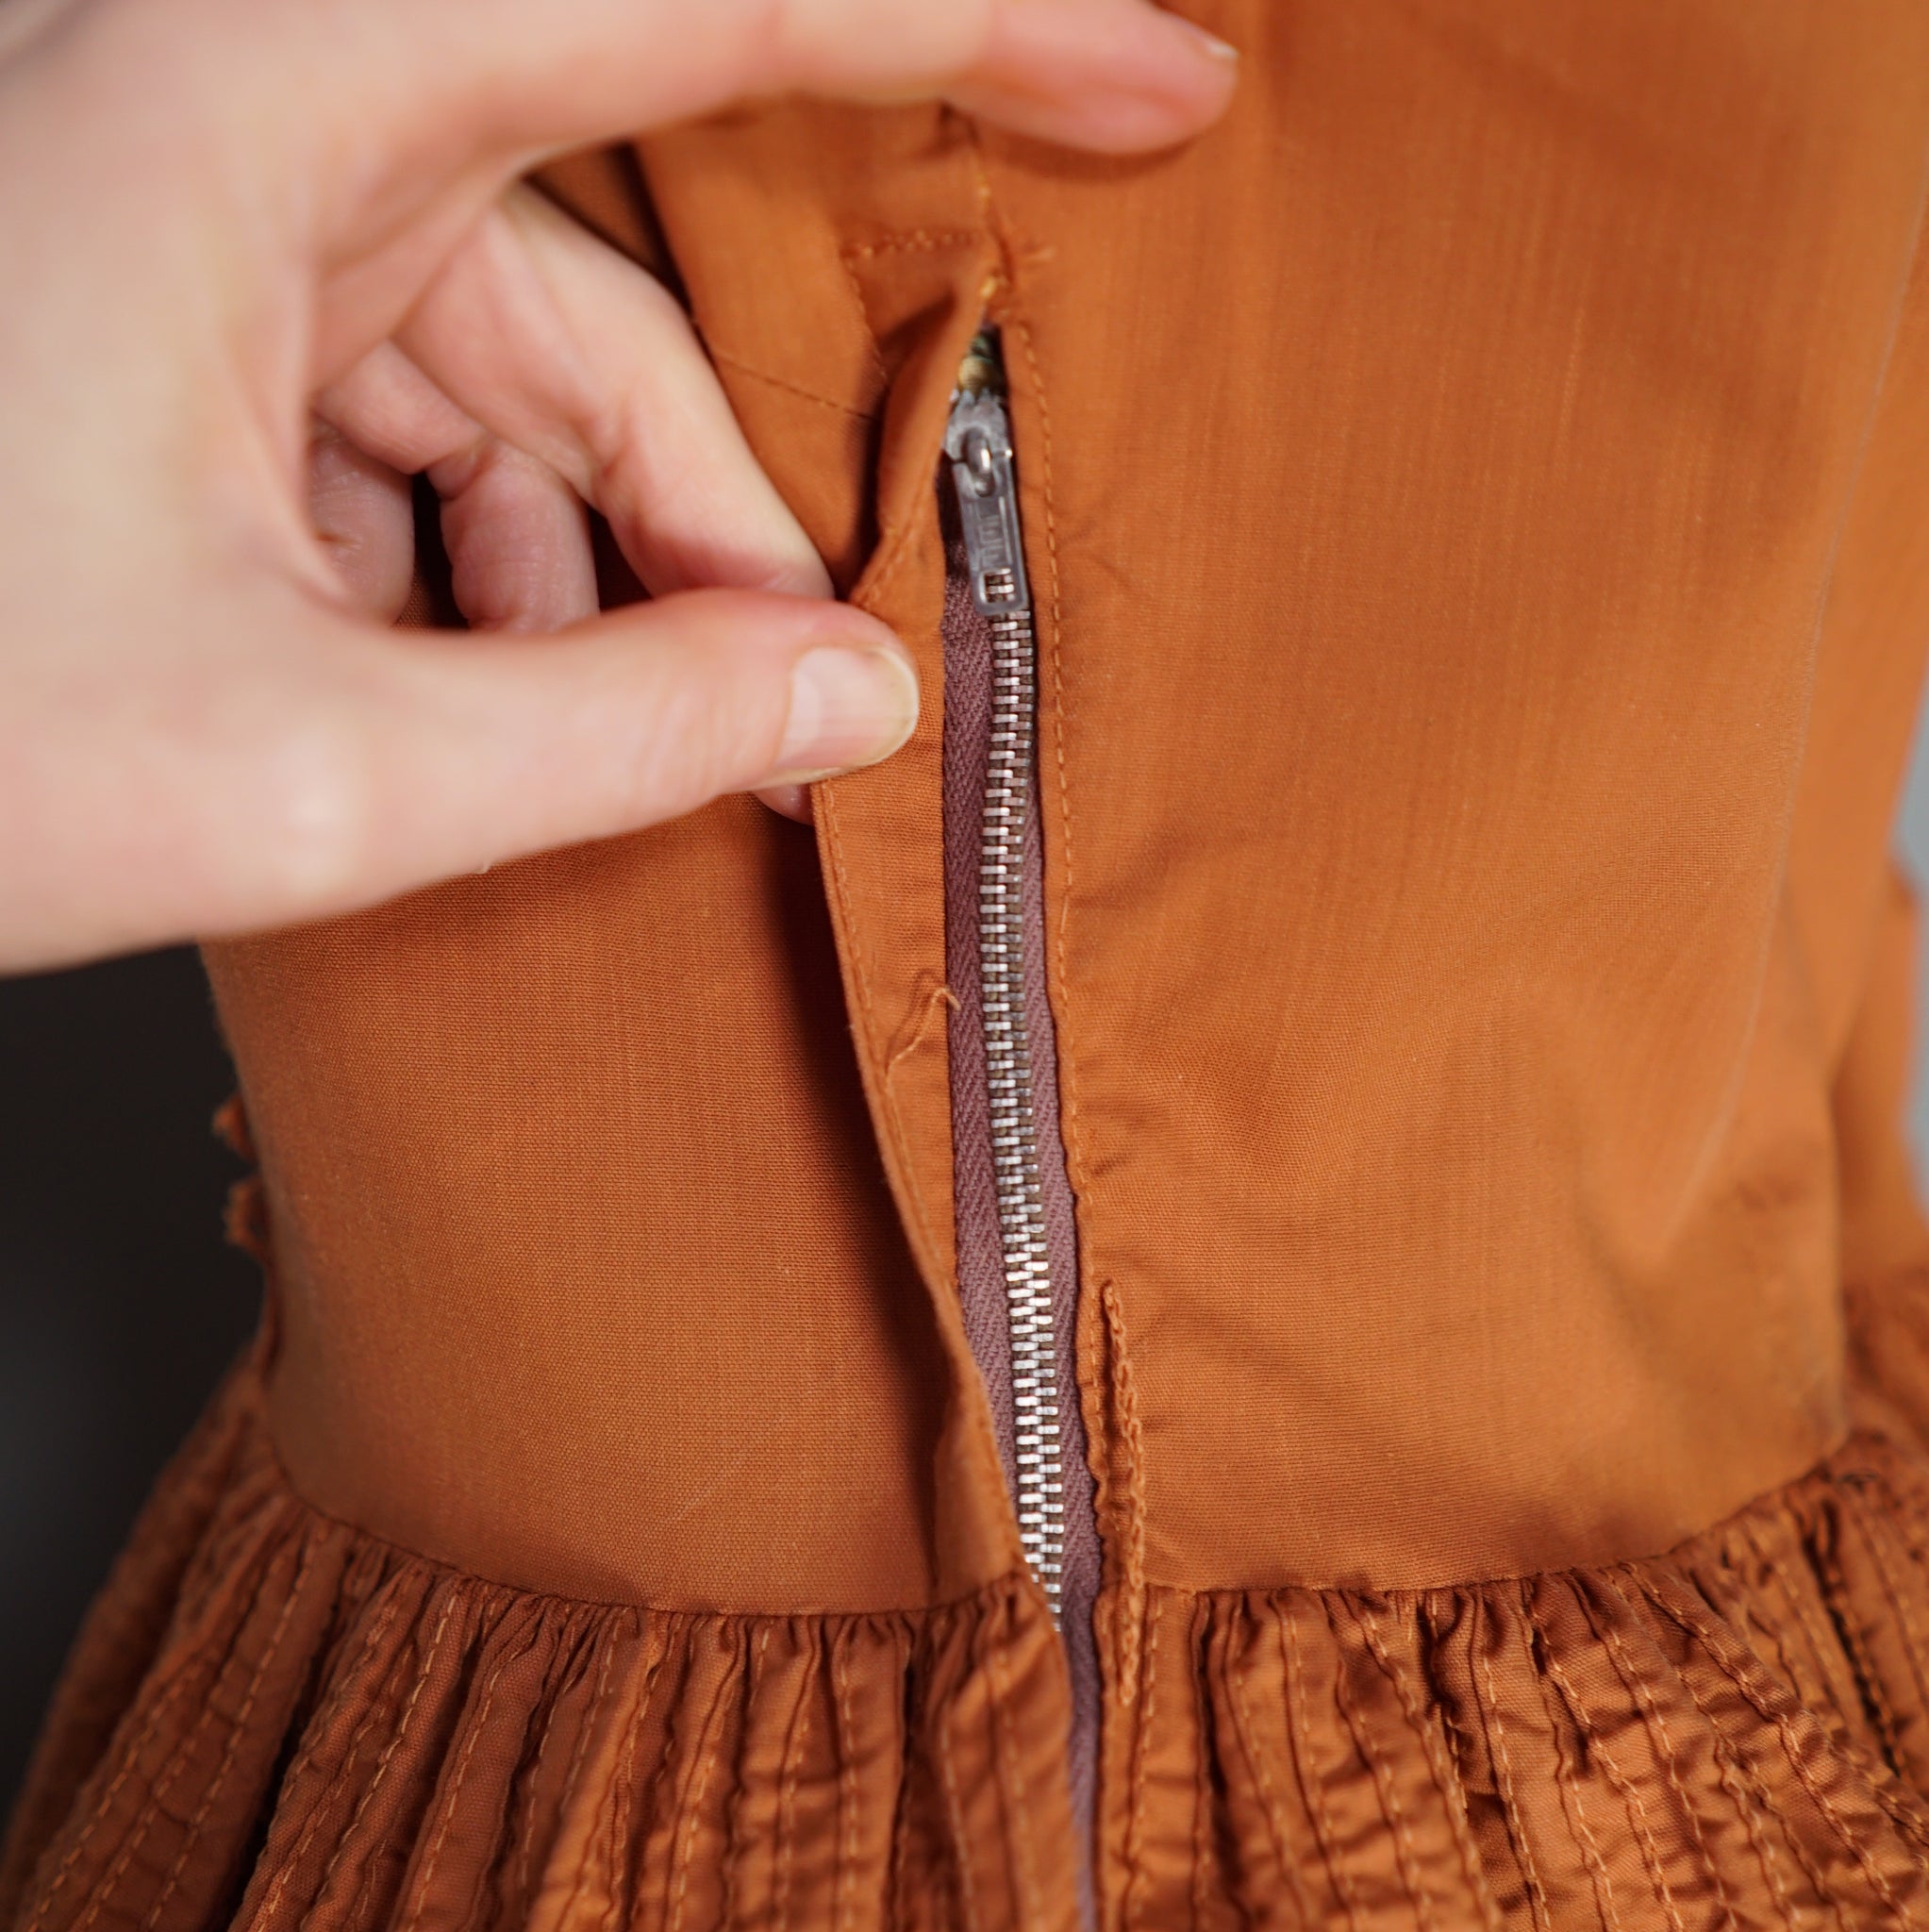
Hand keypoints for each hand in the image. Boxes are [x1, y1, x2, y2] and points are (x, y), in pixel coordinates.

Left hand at [0, 0, 1233, 972]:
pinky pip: (423, 422)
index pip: (705, 3)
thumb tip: (860, 709)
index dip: (972, 29)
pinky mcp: (186, 317)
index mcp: (265, 102)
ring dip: (602, 583)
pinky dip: (493, 568)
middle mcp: (242, 109)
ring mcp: (211, 216)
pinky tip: (481, 701)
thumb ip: (627, 736)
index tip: (1166, 76)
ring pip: (525, 384)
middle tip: (836, 677)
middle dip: (733, 508)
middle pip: (613, 295)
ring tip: (622, 761)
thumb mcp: (307, 769)